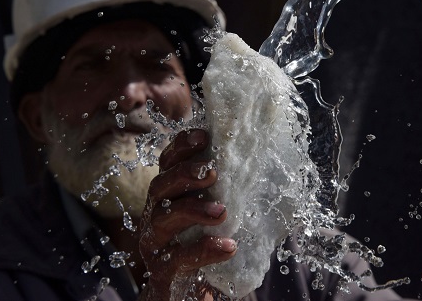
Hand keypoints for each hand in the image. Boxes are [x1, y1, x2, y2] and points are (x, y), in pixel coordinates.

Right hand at [137, 129, 236, 300]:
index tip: (202, 135)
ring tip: (222, 212)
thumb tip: (266, 162)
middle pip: (160, 185)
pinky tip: (228, 247)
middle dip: (185, 174)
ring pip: (163, 218)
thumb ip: (227, 190)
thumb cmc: (205, 242)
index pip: (167, 162)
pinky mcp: (161, 269)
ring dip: (193, 210)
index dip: (181, 147)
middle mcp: (155, 212)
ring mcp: (154, 241)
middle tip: (212, 172)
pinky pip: (177, 258)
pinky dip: (203, 250)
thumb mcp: (214, 211)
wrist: (187, 292)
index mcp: (168, 193)